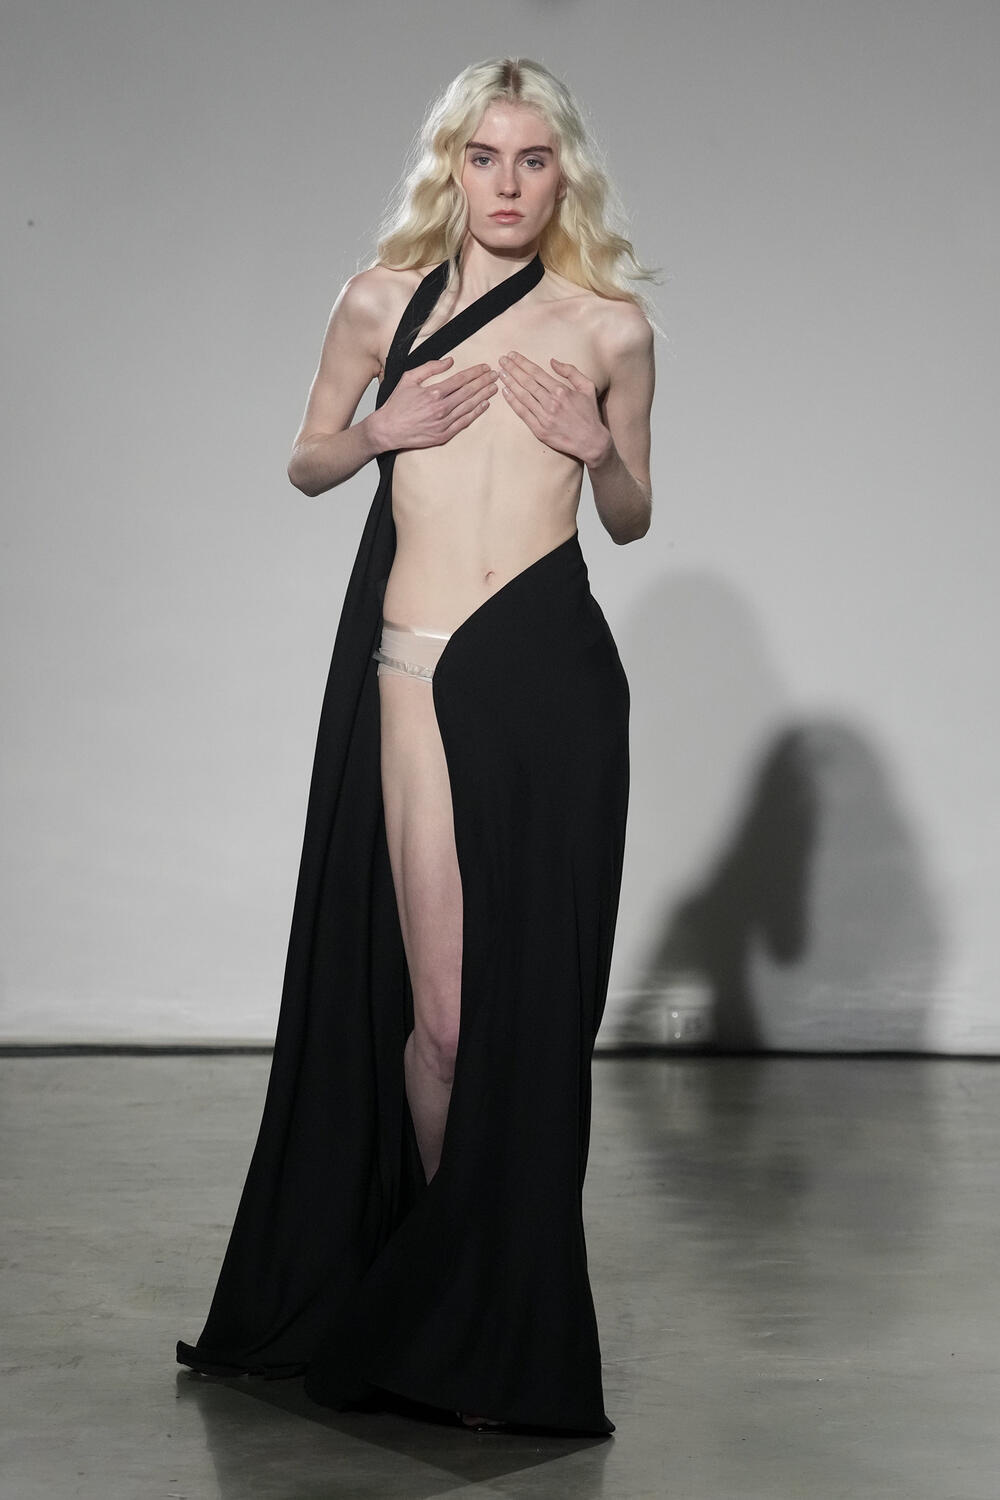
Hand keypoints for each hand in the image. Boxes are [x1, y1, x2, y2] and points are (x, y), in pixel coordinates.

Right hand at [372, 357, 497, 451]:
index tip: (485, 368)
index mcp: (433, 393)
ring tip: (494, 388)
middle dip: (484, 382)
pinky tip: (484, 405)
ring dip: (483, 396)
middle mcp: (441, 408)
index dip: (475, 372)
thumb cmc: (397, 404)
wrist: (387, 429)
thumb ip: (430, 368)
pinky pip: (464, 423)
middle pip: (468, 392)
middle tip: (495, 375)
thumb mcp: (409, 379)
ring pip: (469, 407)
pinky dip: (475, 413)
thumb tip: (449, 361)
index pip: (460, 379)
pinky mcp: (443, 435)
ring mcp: (443, 423)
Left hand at [497, 352, 611, 465]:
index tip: (512, 355)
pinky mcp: (539, 430)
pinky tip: (505, 392)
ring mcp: (544, 417)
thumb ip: (571, 372)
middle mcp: (551, 403)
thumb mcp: (587, 387)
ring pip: (523, 396)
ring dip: (510, 383)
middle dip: (512, 369)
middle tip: (501, 360)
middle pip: (527, 382)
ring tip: (500, 373)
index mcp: (562, 391)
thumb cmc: (589, 413)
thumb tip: (553, 361)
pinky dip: (513, 402)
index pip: (537, 372)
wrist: (591, 442)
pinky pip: (523, 413)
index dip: (522, 362)